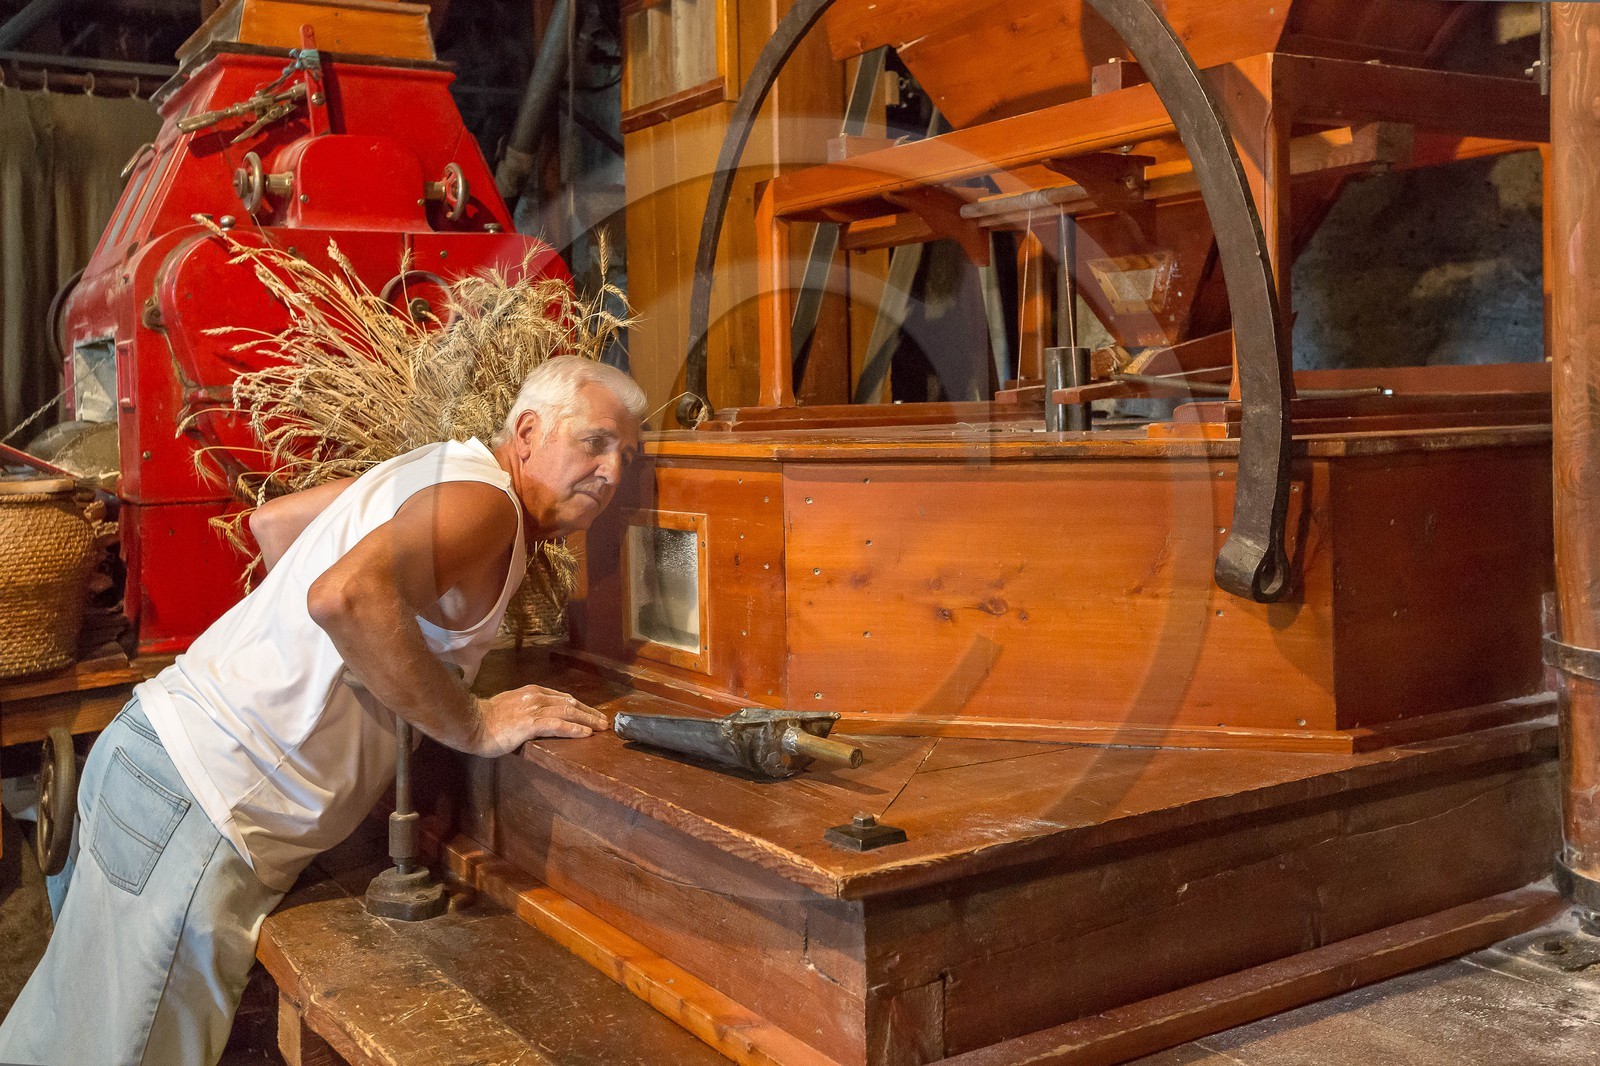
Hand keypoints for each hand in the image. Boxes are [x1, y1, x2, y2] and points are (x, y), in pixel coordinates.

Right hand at [470, 685, 609, 756]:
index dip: (580, 706)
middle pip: (570, 703)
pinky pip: (558, 724)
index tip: (592, 713)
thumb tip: (540, 715)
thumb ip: (527, 706)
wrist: (472, 723)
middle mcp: (536, 697)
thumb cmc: (488, 718)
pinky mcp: (530, 723)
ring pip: (568, 712)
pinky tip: (586, 733)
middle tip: (604, 722)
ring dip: (588, 720)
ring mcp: (534, 709)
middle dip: (589, 712)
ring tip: (601, 727)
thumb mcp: (512, 706)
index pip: (563, 697)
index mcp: (533, 692)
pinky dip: (574, 728)